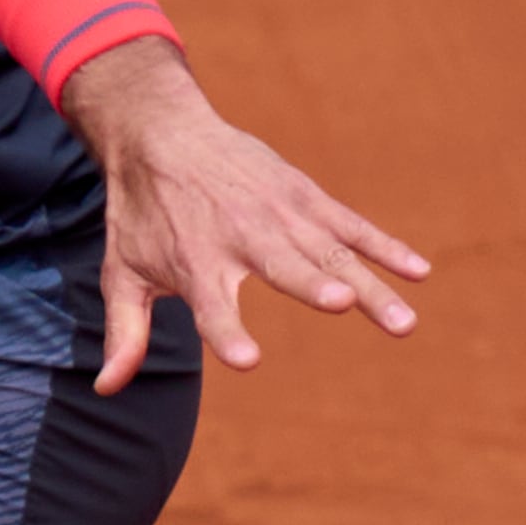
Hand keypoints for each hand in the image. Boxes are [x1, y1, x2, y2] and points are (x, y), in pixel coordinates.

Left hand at [65, 39, 429, 394]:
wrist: (162, 134)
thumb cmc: (142, 215)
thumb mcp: (121, 273)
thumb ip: (123, 333)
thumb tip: (105, 390)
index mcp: (196, 264)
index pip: (212, 308)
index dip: (228, 332)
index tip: (246, 361)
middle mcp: (242, 238)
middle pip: (285, 268)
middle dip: (314, 284)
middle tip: (343, 303)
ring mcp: (280, 214)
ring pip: (333, 253)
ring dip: (371, 285)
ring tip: (404, 323)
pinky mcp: (306, 197)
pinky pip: (353, 226)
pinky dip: (386, 247)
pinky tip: (420, 272)